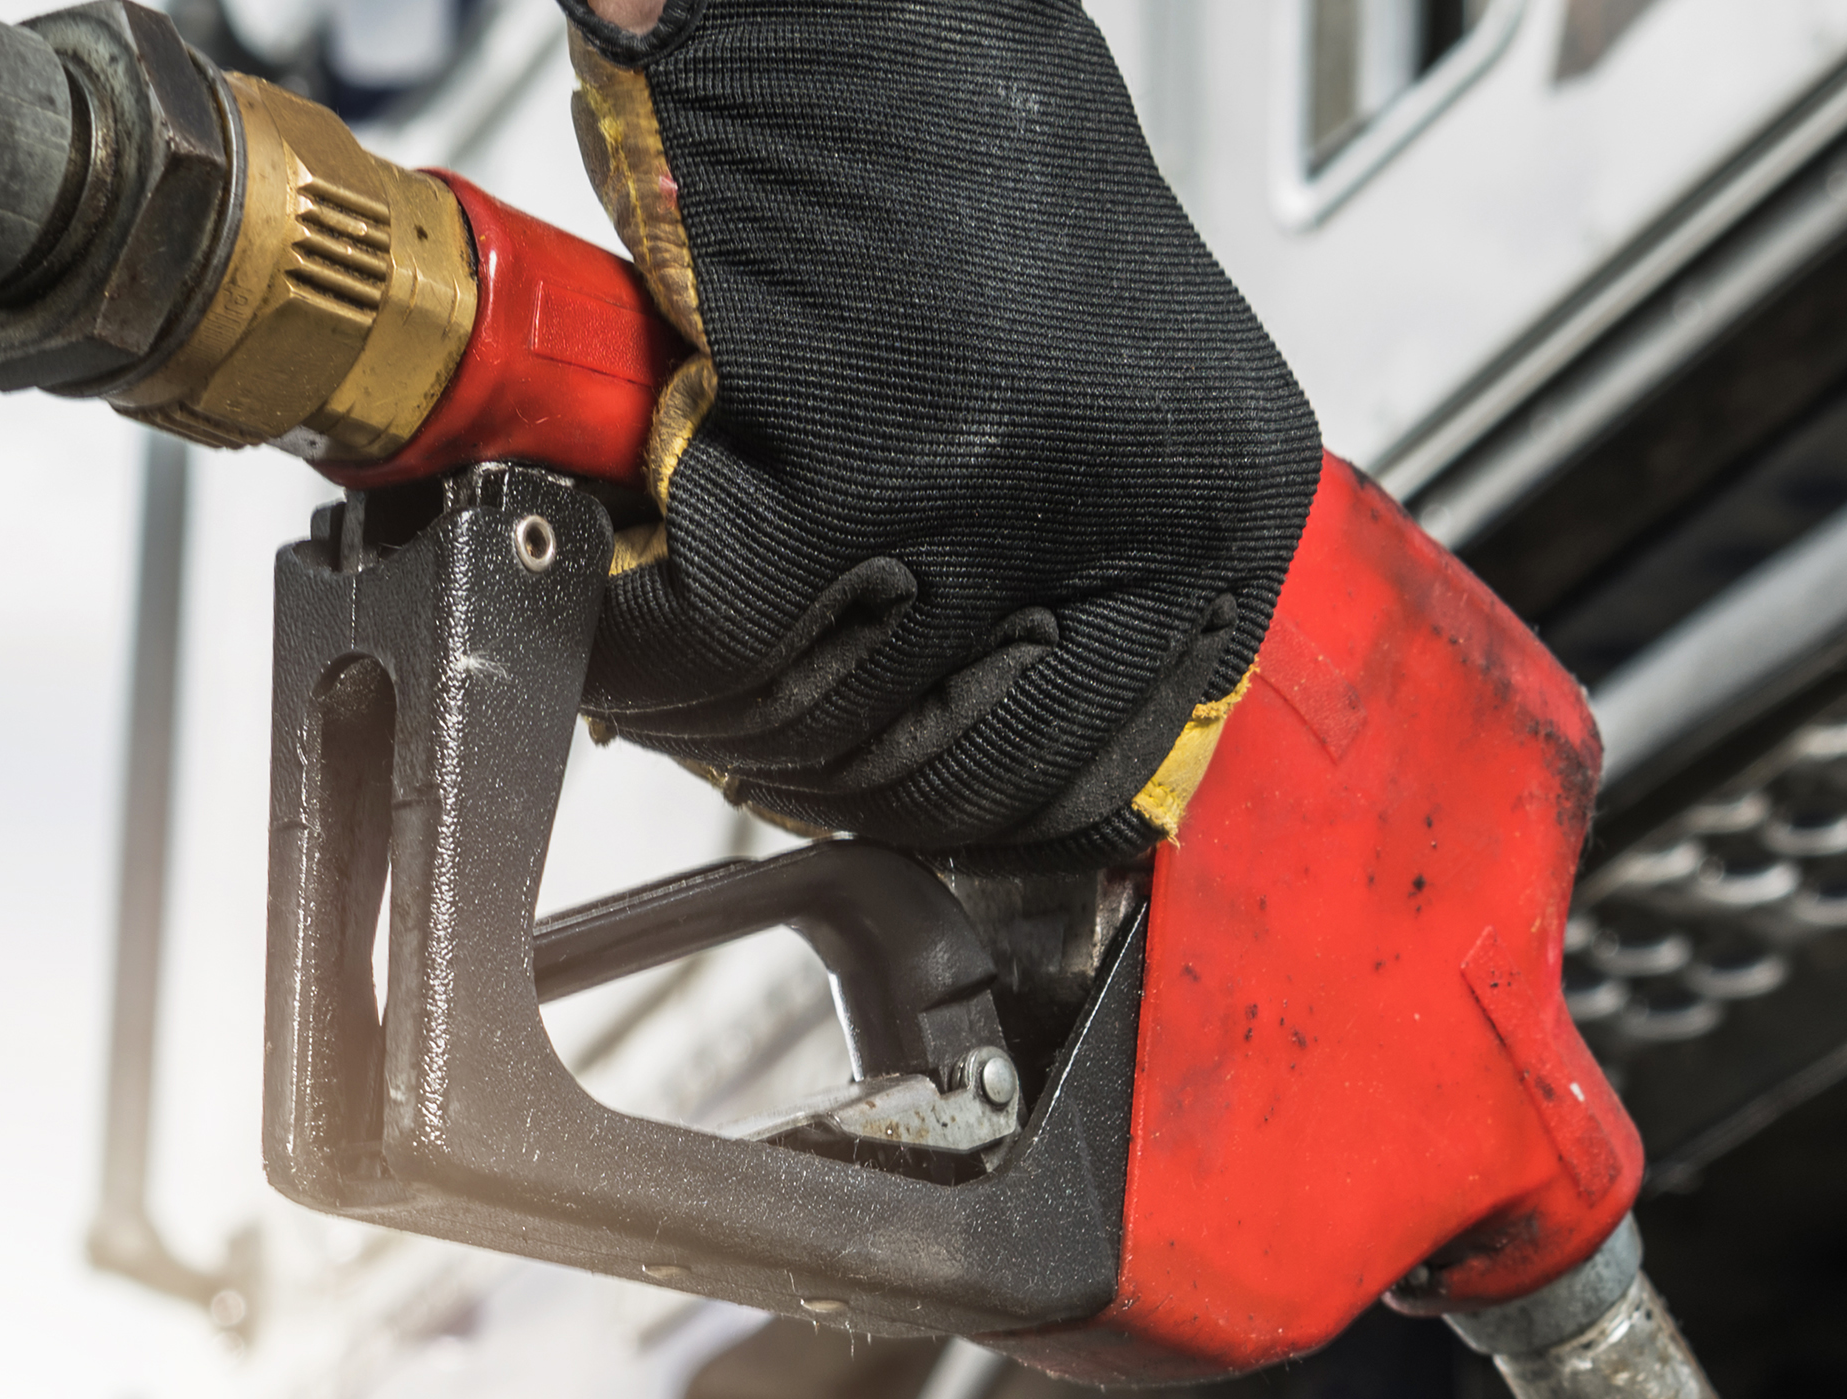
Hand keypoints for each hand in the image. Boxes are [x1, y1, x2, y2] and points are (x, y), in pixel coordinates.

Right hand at [553, 0, 1320, 862]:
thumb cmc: (941, 142)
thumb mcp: (1088, 378)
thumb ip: (1072, 552)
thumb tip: (974, 728)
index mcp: (1227, 499)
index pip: (1106, 769)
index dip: (962, 808)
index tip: (873, 793)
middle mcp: (1148, 506)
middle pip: (957, 774)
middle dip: (820, 772)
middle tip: (739, 720)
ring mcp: (1008, 493)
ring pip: (821, 723)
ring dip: (712, 711)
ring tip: (667, 647)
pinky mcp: (854, 464)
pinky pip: (709, 640)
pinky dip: (632, 640)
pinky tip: (619, 590)